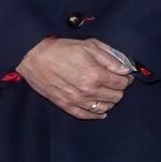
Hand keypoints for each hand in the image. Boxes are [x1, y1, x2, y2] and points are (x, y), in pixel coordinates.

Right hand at [17, 36, 133, 119]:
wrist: (34, 57)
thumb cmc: (62, 49)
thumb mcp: (89, 46)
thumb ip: (110, 58)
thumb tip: (126, 69)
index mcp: (95, 74)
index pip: (121, 83)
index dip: (126, 79)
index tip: (124, 75)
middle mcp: (88, 90)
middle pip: (115, 97)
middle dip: (119, 89)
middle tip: (115, 83)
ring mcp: (76, 100)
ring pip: (104, 108)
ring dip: (109, 101)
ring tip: (107, 93)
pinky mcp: (65, 105)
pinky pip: (86, 115)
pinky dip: (96, 114)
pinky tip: (101, 111)